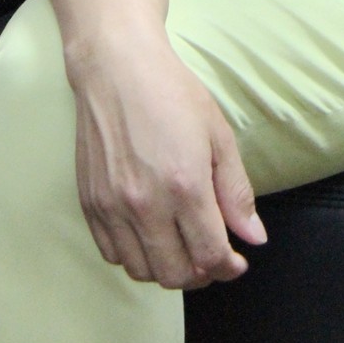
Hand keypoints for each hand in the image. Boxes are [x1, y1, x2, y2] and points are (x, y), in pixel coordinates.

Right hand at [70, 32, 266, 289]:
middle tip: (212, 257)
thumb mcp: (218, 135)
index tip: (236, 261)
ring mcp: (113, 206)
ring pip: (142, 270)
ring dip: (167, 269)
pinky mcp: (90, 203)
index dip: (228, 267)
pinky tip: (151, 236)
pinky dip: (135, 256)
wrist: (118, 68)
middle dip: (201, 274)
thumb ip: (236, 192)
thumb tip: (254, 237)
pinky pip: (112, 254)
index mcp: (185, 186)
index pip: (209, 256)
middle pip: (175, 274)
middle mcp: (145, 204)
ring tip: (182, 247)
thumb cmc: (173, 93)